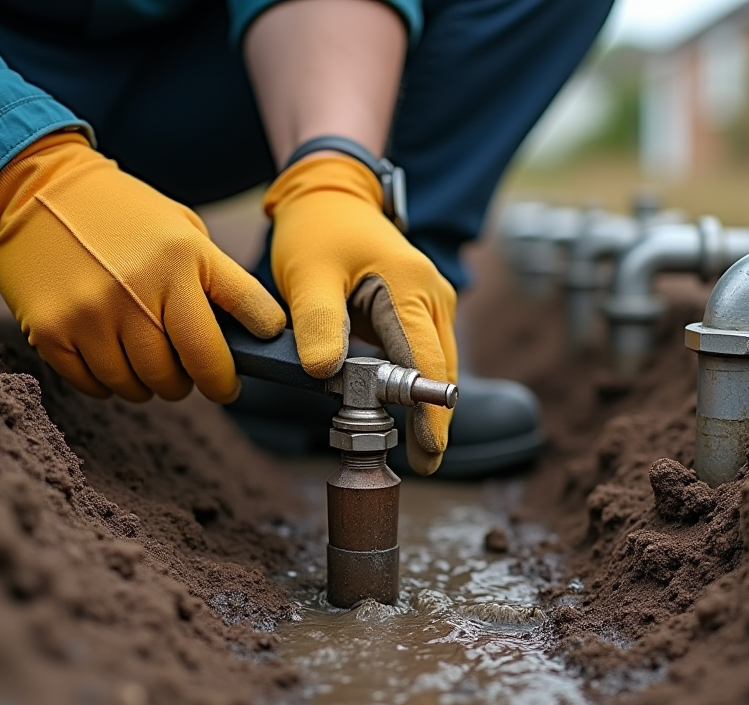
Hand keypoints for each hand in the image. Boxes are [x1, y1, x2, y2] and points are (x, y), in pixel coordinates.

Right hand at [0, 132, 285, 402]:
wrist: (34, 189)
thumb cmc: (121, 215)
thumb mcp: (180, 229)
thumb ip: (212, 278)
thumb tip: (244, 337)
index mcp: (184, 256)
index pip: (247, 314)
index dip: (255, 348)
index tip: (240, 372)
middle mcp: (142, 287)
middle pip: (188, 369)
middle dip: (198, 382)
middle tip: (191, 373)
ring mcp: (94, 312)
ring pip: (140, 385)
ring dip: (151, 385)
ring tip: (148, 364)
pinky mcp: (52, 331)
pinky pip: (96, 385)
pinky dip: (109, 383)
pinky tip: (110, 357)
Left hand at [265, 155, 456, 474]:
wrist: (330, 197)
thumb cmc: (318, 232)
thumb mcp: (307, 274)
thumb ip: (317, 323)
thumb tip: (325, 373)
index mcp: (409, 287)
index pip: (427, 362)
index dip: (430, 412)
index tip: (429, 452)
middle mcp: (433, 295)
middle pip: (441, 370)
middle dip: (432, 418)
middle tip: (420, 463)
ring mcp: (432, 302)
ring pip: (436, 365)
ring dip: (423, 402)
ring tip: (412, 447)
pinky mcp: (422, 310)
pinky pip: (424, 354)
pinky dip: (413, 383)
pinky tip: (397, 409)